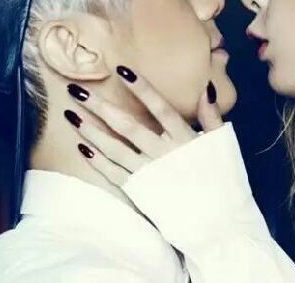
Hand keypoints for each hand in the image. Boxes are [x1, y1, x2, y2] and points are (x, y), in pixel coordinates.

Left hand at [65, 65, 223, 185]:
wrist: (219, 223)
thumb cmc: (223, 181)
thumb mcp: (223, 145)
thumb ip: (212, 116)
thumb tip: (205, 88)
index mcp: (184, 139)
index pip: (160, 108)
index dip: (142, 88)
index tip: (121, 70)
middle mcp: (164, 154)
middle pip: (128, 126)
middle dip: (100, 107)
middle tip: (76, 90)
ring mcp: (149, 174)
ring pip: (115, 148)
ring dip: (91, 131)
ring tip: (71, 115)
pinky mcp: (141, 192)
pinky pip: (115, 174)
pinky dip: (98, 161)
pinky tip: (83, 147)